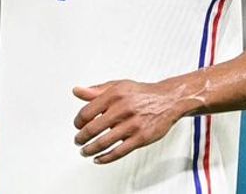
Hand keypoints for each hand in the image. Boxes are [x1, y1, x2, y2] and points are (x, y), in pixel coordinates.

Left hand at [72, 80, 187, 164]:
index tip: (77, 125)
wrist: (168, 100)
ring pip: (104, 142)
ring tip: (85, 151)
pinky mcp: (141, 138)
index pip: (87, 112)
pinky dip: (105, 158)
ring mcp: (132, 125)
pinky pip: (119, 152)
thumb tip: (77, 91)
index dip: (78, 121)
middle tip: (78, 141)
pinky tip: (99, 159)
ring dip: (90, 150)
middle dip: (81, 138)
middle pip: (93, 128)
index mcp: (115, 95)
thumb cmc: (142, 94)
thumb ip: (96, 90)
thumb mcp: (118, 86)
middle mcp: (123, 109)